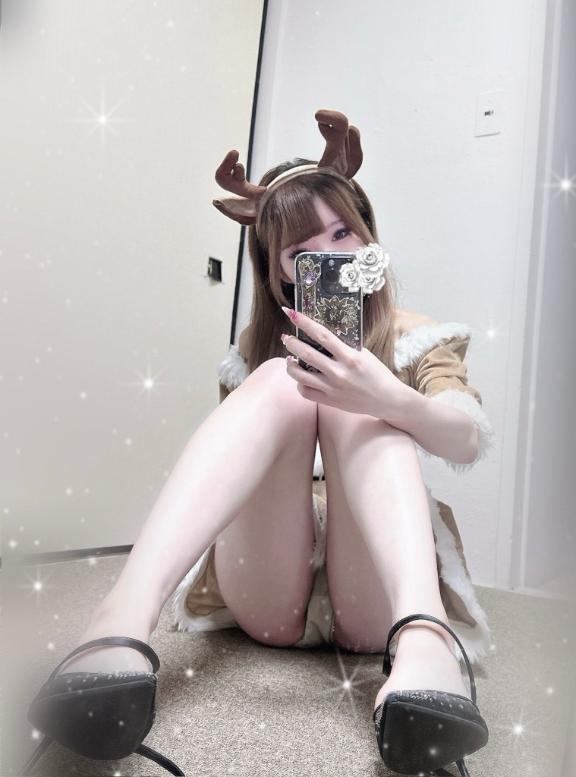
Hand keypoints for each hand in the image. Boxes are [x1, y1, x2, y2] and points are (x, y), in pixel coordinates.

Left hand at [280, 306, 407, 419]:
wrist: (387, 400)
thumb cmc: (377, 374)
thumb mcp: (364, 354)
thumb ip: (344, 346)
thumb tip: (321, 334)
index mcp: (350, 356)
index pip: (322, 335)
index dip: (304, 322)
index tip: (291, 313)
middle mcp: (339, 372)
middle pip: (306, 354)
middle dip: (291, 343)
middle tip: (286, 337)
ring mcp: (333, 388)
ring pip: (300, 375)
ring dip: (290, 364)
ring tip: (290, 358)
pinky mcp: (330, 401)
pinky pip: (305, 391)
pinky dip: (300, 383)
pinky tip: (302, 377)